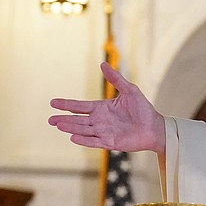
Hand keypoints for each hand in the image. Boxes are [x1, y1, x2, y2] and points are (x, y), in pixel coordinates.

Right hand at [49, 62, 166, 154]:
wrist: (155, 127)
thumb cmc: (143, 109)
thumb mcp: (130, 90)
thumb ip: (115, 79)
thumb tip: (103, 63)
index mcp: (102, 108)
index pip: (80, 106)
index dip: (67, 104)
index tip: (53, 102)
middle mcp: (100, 121)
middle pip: (78, 120)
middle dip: (64, 119)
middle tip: (50, 119)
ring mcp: (103, 132)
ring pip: (83, 130)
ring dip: (71, 127)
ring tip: (58, 124)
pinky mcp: (109, 142)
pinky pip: (94, 141)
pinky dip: (84, 140)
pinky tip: (73, 137)